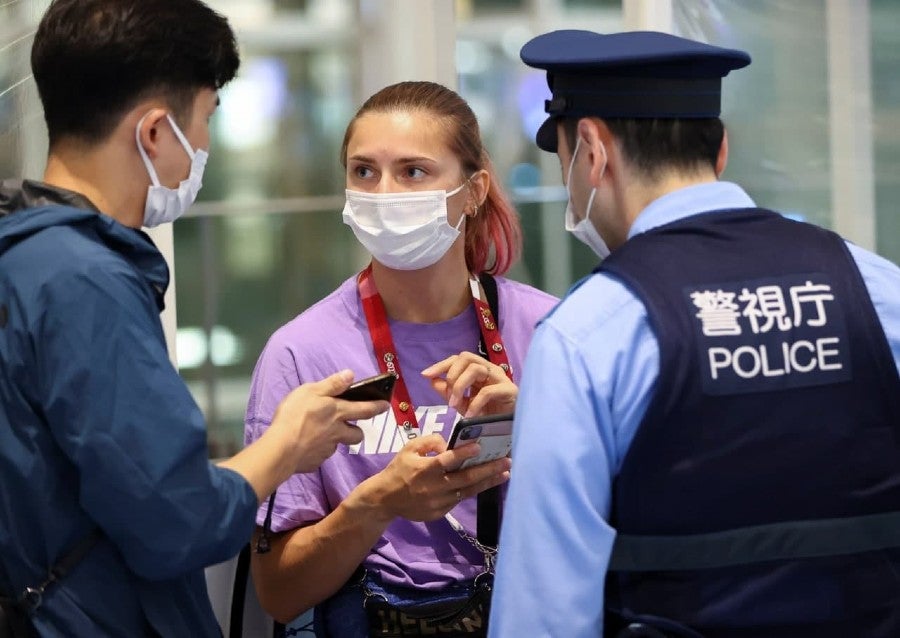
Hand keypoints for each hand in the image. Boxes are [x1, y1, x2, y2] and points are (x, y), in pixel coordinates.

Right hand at [272, 370, 388, 473]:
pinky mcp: (315, 462)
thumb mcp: (311, 391)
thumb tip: (351, 375)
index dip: (377, 407)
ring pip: (338, 445)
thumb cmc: (295, 415)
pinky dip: (315, 451)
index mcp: (338, 412)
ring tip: (320, 435)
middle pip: (357, 435)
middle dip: (357, 431)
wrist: (281, 448)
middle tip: (351, 427)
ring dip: (334, 440)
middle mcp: (337, 432)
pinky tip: (304, 446)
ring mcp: (327, 449)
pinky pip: (319, 455)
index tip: (386, 406)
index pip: (365, 409)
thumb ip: (332, 384)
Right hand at [355, 434, 510, 523]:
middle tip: (507, 461)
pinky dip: (473, 491)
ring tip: (505, 474)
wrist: (385, 499)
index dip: (463, 454)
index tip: (480, 446)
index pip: (446, 461)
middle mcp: (433, 487)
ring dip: (488, 482)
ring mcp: (438, 502)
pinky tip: (485, 482)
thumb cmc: (399, 469)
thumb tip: (450, 446)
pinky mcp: (440, 513)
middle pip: (465, 479)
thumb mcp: (409, 449)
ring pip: (468, 492)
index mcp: (424, 470)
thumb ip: (430, 442)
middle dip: (488, 470)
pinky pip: (459, 499)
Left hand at [422, 351, 516, 416]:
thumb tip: (432, 379)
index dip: (441, 365)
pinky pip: (488, 391)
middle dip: (452, 375)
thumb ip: (448, 392)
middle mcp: (489, 369)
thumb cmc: (487, 415)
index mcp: (479, 370)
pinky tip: (469, 415)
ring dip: (460, 387)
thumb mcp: (462, 404)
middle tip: (448, 398)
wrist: (507, 431)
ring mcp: (500, 378)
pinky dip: (475, 403)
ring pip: (476, 369)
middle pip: (466, 357)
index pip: (458, 359)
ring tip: (455, 405)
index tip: (425, 375)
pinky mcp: (509, 390)